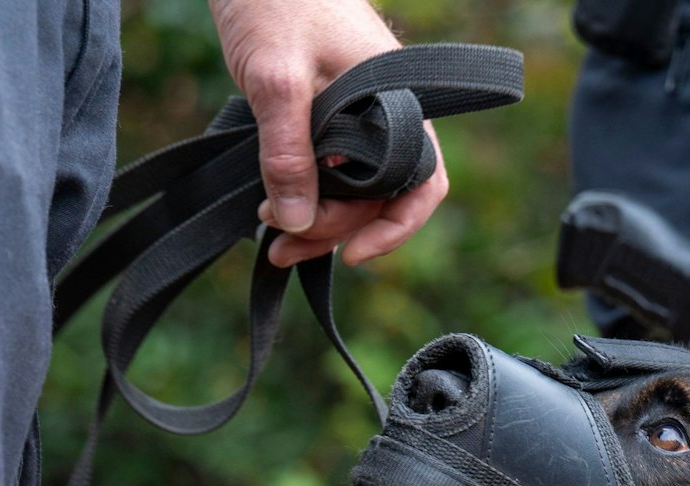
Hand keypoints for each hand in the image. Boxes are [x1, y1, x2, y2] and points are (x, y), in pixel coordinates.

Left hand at [209, 0, 449, 267]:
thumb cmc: (275, 0)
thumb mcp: (276, 80)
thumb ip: (287, 152)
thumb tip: (296, 223)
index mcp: (396, 100)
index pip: (421, 183)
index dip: (394, 228)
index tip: (351, 255)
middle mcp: (386, 110)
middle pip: (377, 195)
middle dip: (333, 228)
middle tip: (278, 244)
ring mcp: (358, 111)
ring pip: (350, 185)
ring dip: (314, 215)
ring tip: (269, 233)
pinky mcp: (329, 109)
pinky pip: (329, 164)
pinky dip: (305, 189)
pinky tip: (274, 204)